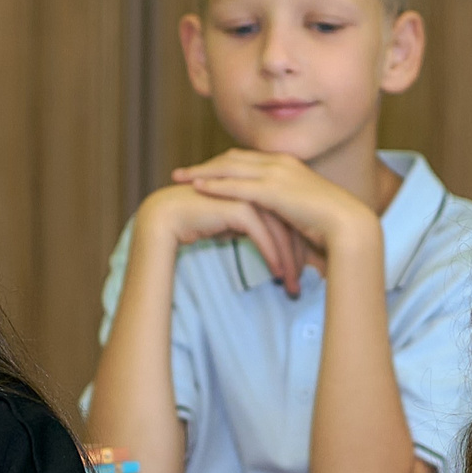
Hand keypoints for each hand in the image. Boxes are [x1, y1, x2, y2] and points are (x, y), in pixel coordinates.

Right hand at [135, 182, 309, 297]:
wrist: (168, 216)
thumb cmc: (199, 220)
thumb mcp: (234, 224)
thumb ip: (254, 226)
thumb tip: (272, 245)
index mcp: (260, 187)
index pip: (288, 218)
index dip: (297, 246)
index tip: (303, 272)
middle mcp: (258, 188)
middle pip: (289, 224)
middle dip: (298, 256)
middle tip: (301, 283)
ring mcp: (250, 195)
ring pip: (280, 231)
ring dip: (288, 261)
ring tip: (292, 286)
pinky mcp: (240, 207)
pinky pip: (263, 235)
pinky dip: (272, 256)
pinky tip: (278, 273)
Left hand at [171, 149, 379, 295]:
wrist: (348, 225)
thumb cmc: (330, 224)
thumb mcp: (302, 209)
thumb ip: (284, 207)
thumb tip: (273, 218)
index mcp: (288, 164)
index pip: (247, 159)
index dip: (222, 164)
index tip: (203, 171)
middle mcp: (280, 163)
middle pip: (233, 158)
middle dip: (206, 165)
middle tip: (182, 172)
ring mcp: (277, 174)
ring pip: (230, 168)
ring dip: (203, 172)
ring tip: (180, 178)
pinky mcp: (274, 190)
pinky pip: (237, 185)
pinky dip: (215, 185)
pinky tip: (197, 189)